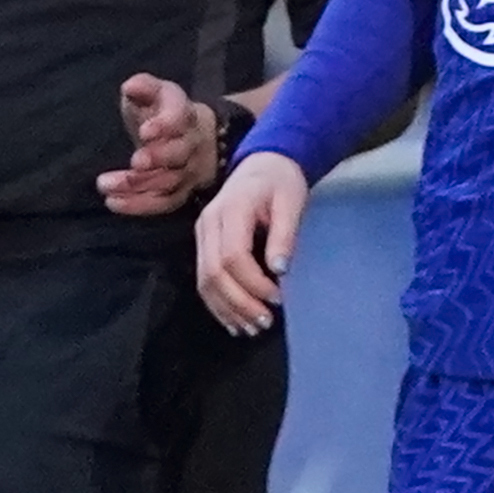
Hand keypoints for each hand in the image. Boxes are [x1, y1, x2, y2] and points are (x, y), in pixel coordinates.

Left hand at [100, 71, 218, 214]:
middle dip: (158, 159)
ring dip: (139, 186)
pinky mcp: (180, 192)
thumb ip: (143, 87)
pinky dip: (140, 205)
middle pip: (180, 154)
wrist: (194, 135)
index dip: (166, 125)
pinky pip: (165, 203)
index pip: (181, 118)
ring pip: (170, 182)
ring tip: (106, 185)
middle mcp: (191, 145)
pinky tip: (114, 203)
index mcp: (184, 114)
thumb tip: (132, 86)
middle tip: (135, 162)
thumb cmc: (164, 111)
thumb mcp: (154, 92)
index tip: (145, 132)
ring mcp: (188, 171)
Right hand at [198, 153, 310, 336]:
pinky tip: (234, 321)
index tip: (278, 298)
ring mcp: (202, 234)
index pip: (232, 256)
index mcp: (230, 211)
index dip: (253, 283)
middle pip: (213, 272)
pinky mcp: (203, 243)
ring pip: (204, 280)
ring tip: (252, 328)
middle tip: (265, 322)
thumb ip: (284, 235)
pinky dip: (218, 303)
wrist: (263, 164)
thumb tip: (280, 269)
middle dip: (239, 302)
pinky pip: (203, 278)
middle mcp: (208, 224)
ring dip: (227, 309)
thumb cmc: (281, 182)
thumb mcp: (291, 202)